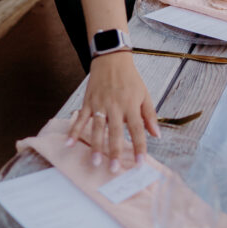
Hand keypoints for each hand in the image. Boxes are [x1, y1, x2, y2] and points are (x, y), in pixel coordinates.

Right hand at [67, 51, 158, 169]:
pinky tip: (69, 144)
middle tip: (114, 169)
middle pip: (115, 131)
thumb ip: (150, 115)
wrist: (112, 58)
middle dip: (115, 151)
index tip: (140, 163)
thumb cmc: (130, 78)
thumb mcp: (144, 94)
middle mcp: (115, 106)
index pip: (137, 129)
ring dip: (96, 145)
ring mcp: (100, 104)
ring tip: (95, 162)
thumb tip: (157, 135)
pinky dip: (74, 131)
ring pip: (97, 127)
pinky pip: (80, 118)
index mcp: (131, 105)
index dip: (139, 146)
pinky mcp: (88, 102)